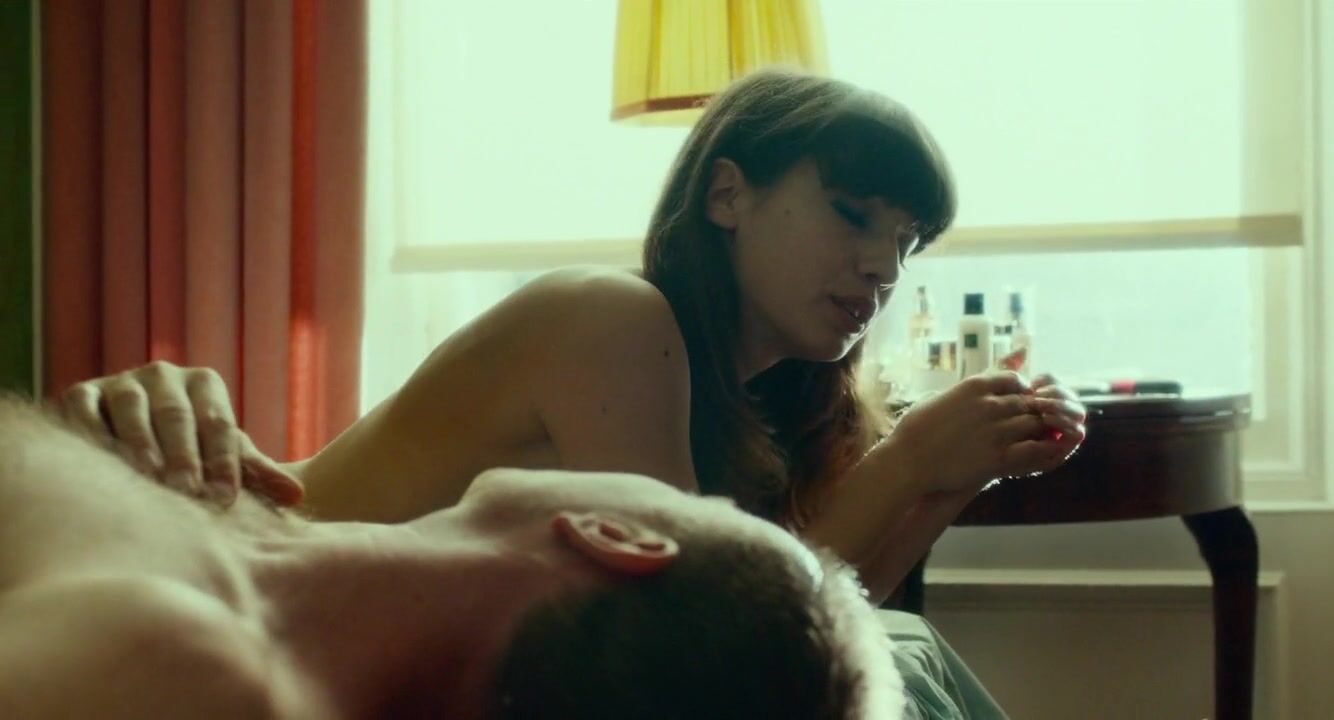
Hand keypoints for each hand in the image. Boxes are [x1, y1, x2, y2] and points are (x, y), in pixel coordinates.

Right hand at [58, 361, 303, 506]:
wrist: (131, 440)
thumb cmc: (191, 452)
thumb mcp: (223, 458)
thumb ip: (257, 475)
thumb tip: (297, 496)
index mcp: (205, 386)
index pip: (219, 424)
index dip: (224, 461)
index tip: (226, 499)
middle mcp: (165, 376)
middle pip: (177, 415)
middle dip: (184, 455)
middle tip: (189, 492)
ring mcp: (123, 382)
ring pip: (132, 407)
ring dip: (140, 441)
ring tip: (149, 476)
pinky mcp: (83, 392)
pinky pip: (85, 407)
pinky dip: (91, 430)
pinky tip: (98, 462)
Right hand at [889, 370, 1086, 495]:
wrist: (908, 461)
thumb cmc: (913, 431)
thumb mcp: (933, 398)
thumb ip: (954, 392)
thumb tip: (955, 391)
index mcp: (974, 385)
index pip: (1014, 379)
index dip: (1020, 389)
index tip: (1019, 400)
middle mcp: (990, 404)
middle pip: (1028, 401)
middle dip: (1033, 411)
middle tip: (1033, 421)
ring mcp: (997, 430)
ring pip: (1035, 424)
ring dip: (1038, 431)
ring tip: (1037, 438)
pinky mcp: (999, 456)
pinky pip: (1034, 450)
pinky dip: (1042, 451)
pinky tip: (1040, 455)